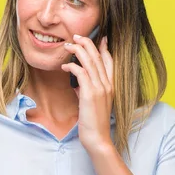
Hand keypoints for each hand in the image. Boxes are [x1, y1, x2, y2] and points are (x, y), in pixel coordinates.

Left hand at [61, 34, 113, 150]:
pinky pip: (81, 73)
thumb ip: (86, 92)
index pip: (110, 62)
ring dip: (78, 50)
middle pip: (98, 57)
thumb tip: (77, 85)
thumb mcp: (92, 103)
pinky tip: (64, 66)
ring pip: (90, 62)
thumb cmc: (93, 123)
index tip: (100, 38)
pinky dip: (72, 66)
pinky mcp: (90, 94)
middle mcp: (107, 84)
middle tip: (76, 36)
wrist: (97, 138)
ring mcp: (100, 88)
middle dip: (87, 43)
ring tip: (68, 45)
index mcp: (110, 86)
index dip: (105, 48)